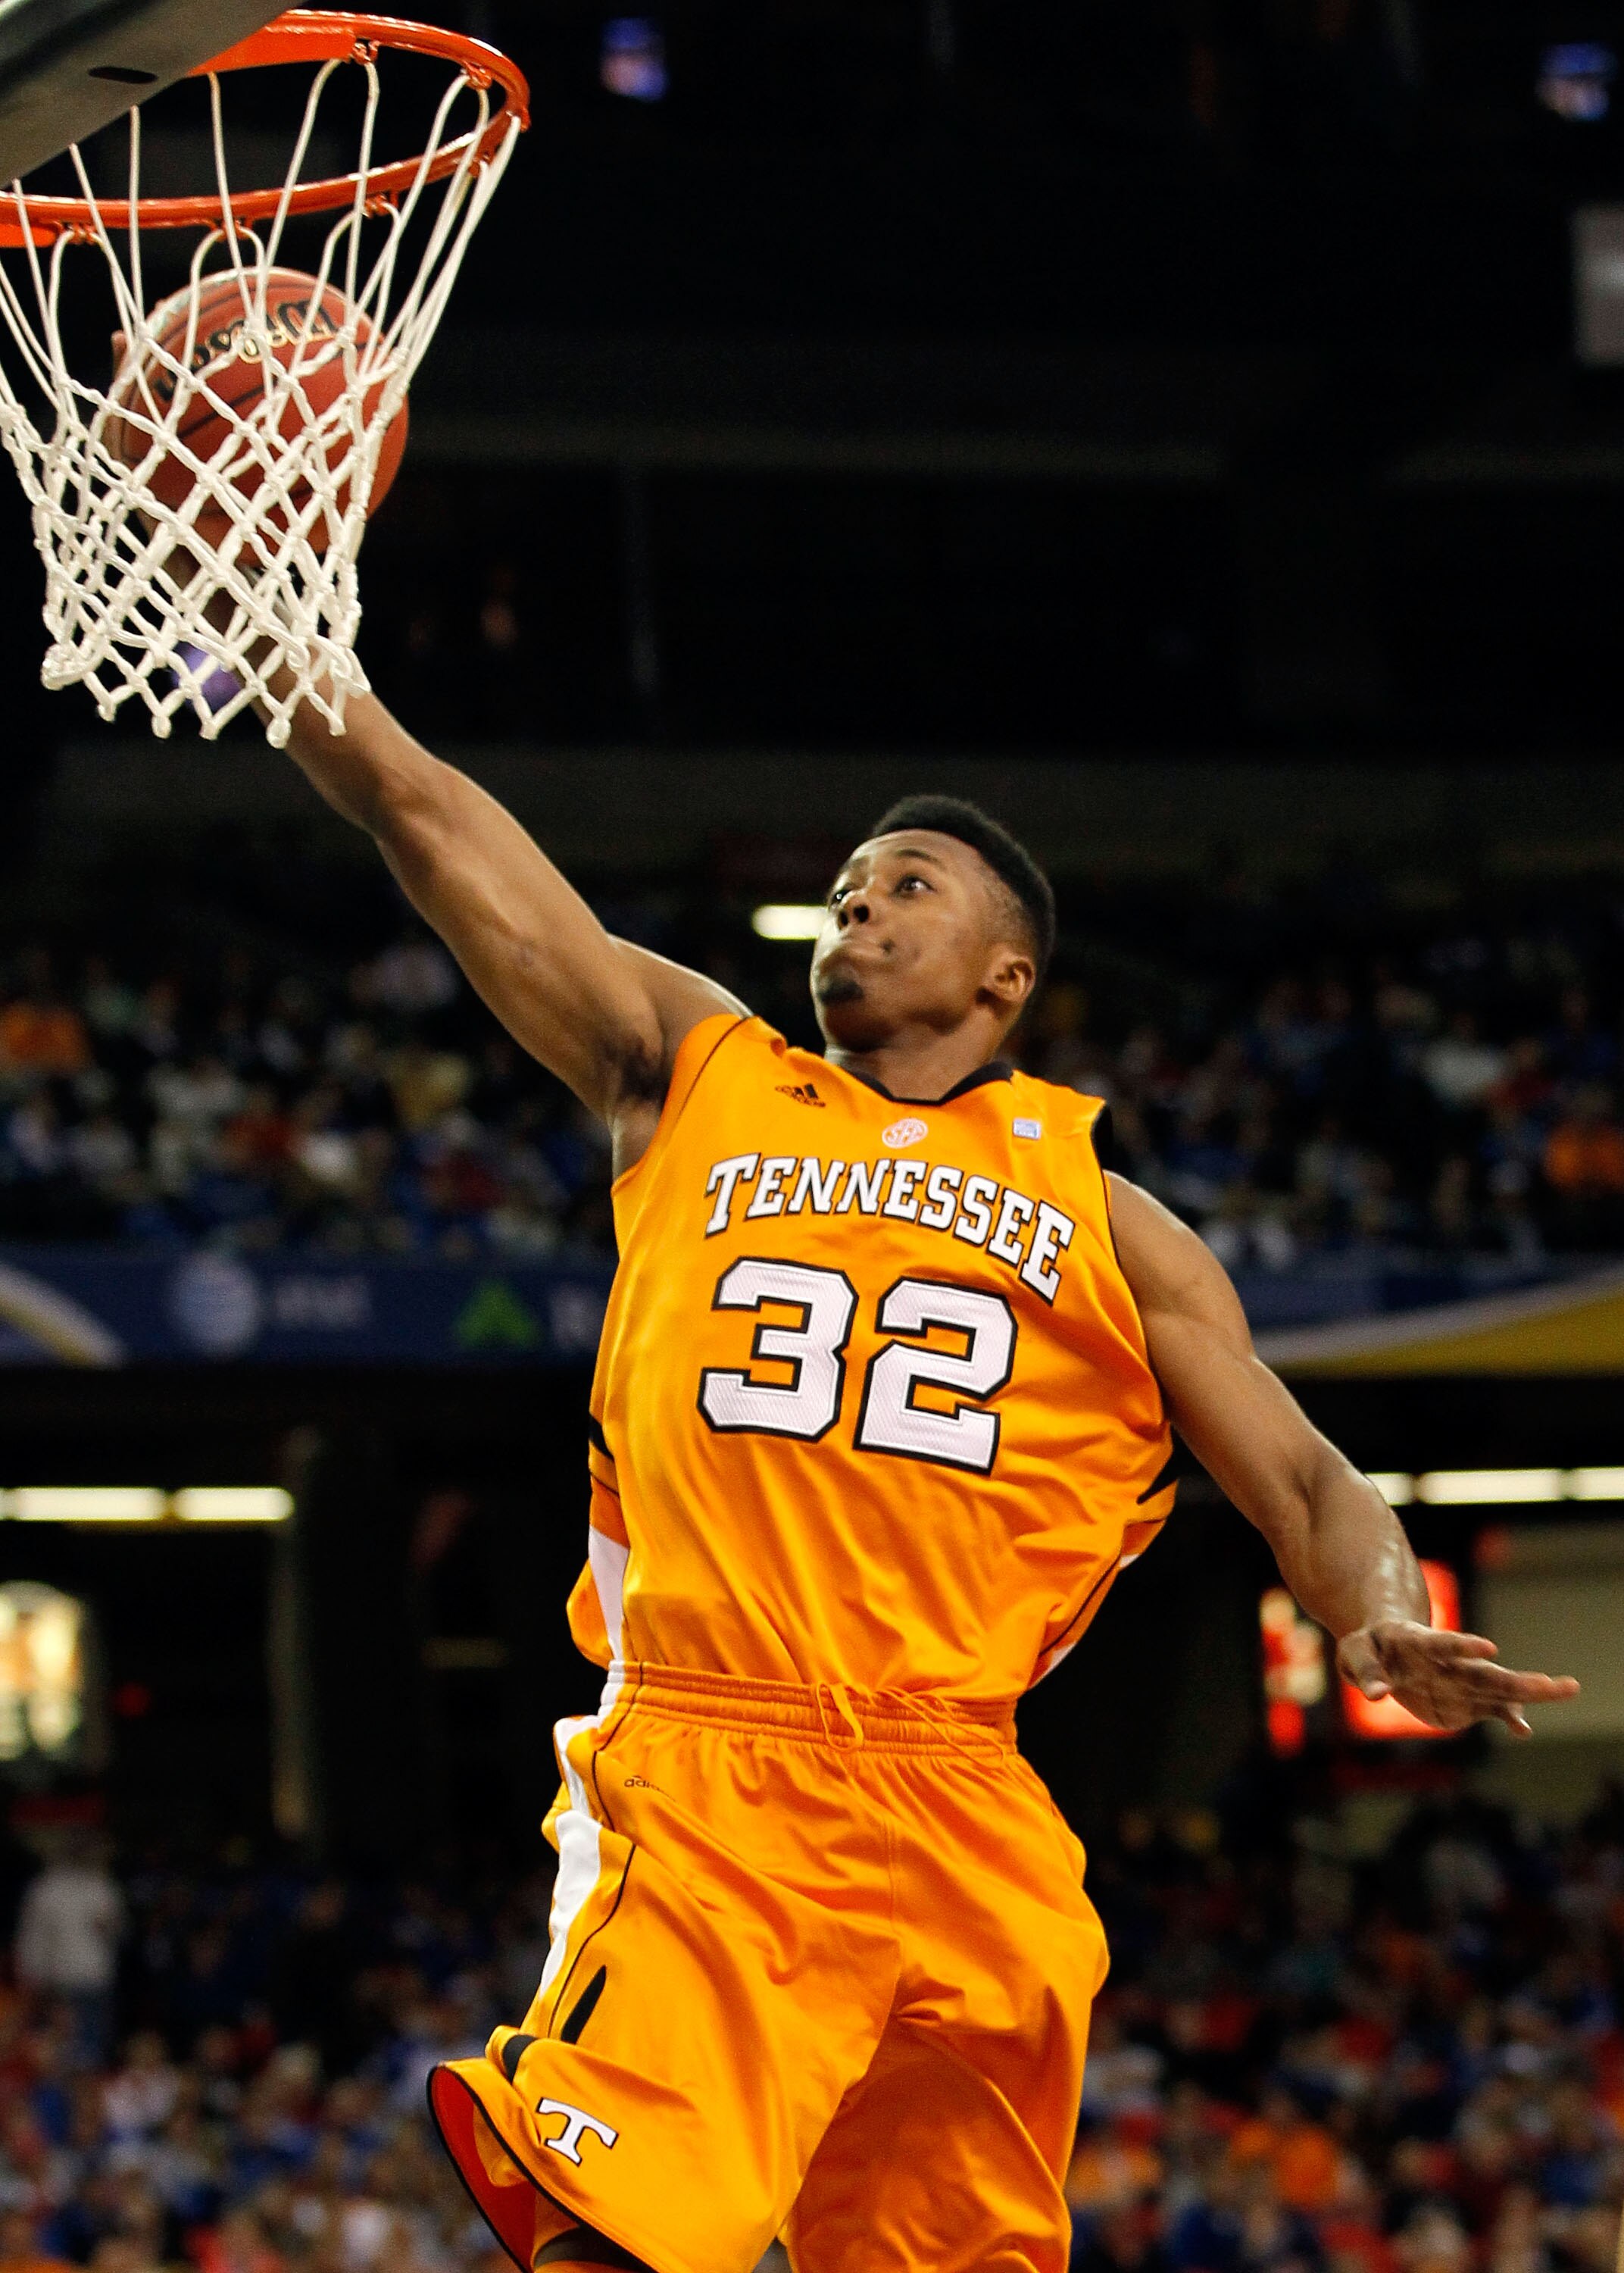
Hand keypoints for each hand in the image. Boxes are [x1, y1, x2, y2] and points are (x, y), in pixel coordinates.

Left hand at [1337, 1619, 1578, 1738]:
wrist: (1384, 1651)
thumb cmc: (1368, 1647)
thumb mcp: (1355, 1653)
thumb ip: (1366, 1671)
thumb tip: (1375, 1696)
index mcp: (1420, 1642)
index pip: (1445, 1643)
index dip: (1464, 1645)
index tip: (1489, 1649)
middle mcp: (1449, 1661)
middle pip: (1487, 1671)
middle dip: (1520, 1679)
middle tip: (1555, 1683)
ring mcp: (1461, 1681)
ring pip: (1500, 1688)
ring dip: (1530, 1693)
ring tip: (1567, 1689)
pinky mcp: (1465, 1700)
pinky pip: (1492, 1709)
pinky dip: (1509, 1718)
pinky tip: (1524, 1731)